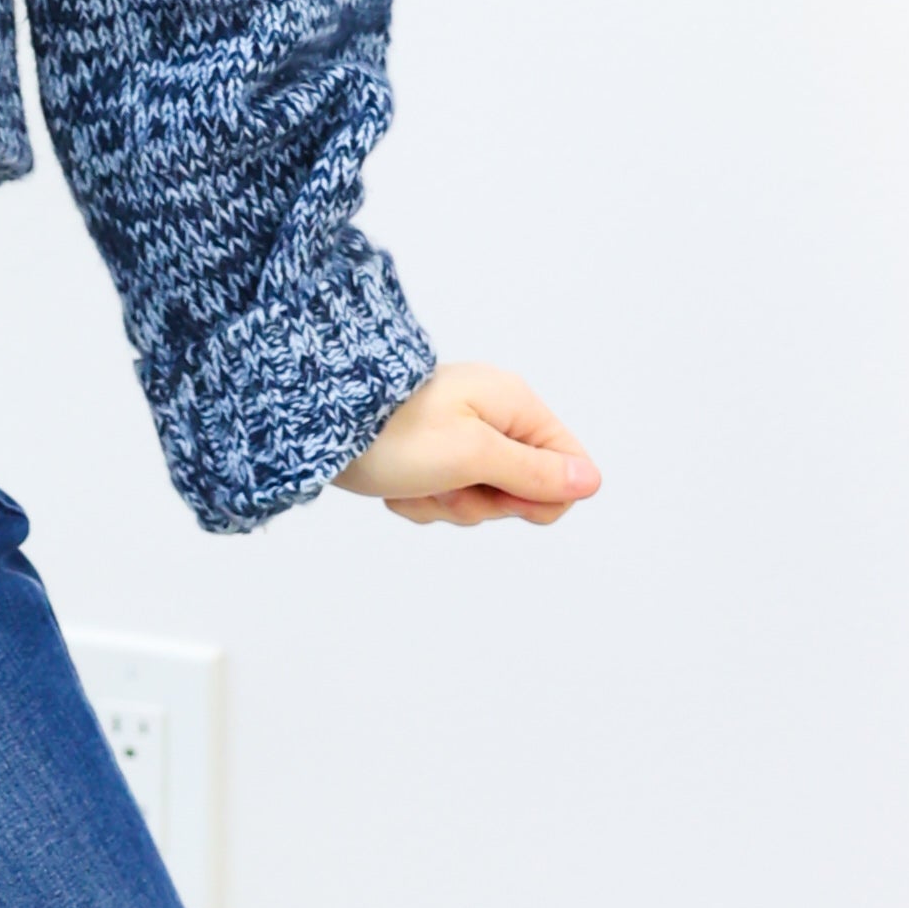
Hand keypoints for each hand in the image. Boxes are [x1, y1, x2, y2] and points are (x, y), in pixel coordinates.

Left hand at [333, 363, 600, 532]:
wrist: (318, 423)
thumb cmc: (393, 431)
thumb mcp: (471, 455)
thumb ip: (534, 473)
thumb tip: (590, 481)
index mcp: (513, 404)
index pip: (566, 467)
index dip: (537, 496)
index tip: (495, 491)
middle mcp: (492, 417)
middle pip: (520, 491)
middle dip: (479, 501)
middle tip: (444, 481)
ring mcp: (460, 436)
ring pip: (478, 500)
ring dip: (443, 503)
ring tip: (414, 479)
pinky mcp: (430, 455)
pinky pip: (442, 497)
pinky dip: (419, 500)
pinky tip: (396, 483)